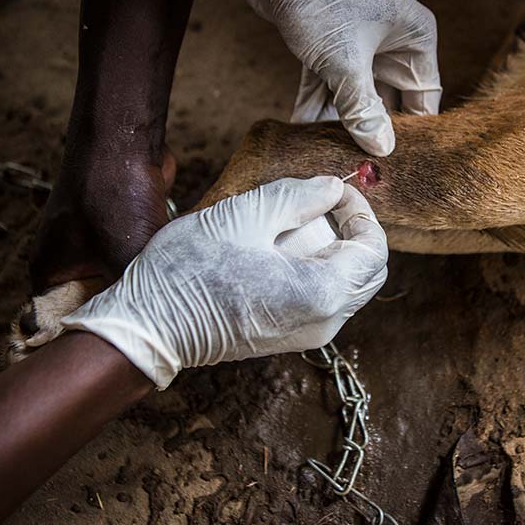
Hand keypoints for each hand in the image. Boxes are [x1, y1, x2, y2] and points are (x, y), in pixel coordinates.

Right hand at [61, 177, 387, 388]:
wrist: (149, 326)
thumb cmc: (190, 269)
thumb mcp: (245, 216)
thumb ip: (298, 196)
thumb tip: (334, 186)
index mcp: (322, 293)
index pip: (374, 250)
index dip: (362, 213)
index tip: (336, 191)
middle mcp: (325, 322)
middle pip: (367, 273)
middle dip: (353, 233)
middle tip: (321, 205)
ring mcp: (308, 335)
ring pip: (347, 288)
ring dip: (334, 252)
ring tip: (295, 225)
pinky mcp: (289, 338)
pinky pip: (323, 301)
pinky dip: (316, 271)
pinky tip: (280, 251)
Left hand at [229, 0, 441, 155]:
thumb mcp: (346, 60)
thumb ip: (362, 108)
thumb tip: (381, 147)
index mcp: (413, 40)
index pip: (424, 98)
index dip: (411, 132)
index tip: (397, 165)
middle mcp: (391, 44)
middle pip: (388, 101)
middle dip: (371, 133)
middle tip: (359, 167)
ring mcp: (358, 45)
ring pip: (354, 96)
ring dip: (339, 123)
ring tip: (328, 156)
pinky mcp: (327, 46)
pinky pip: (328, 85)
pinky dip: (316, 106)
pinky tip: (304, 134)